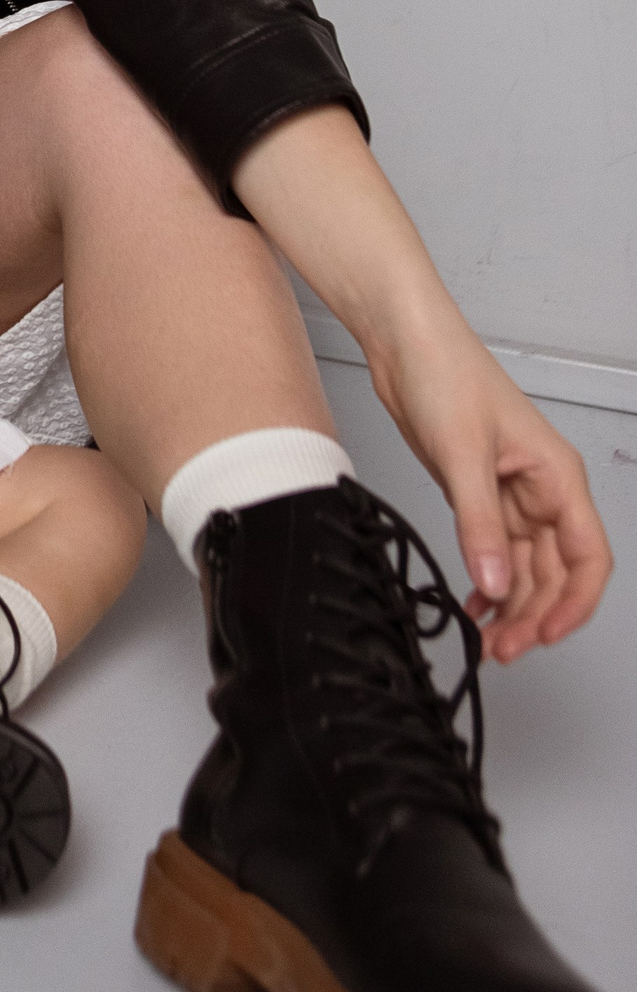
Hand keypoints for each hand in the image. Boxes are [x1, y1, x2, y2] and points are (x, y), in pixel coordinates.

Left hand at [367, 312, 612, 662]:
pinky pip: (493, 551)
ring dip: (509, 605)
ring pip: (523, 568)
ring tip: (483, 639)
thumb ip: (480, 523)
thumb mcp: (463, 453)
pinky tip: (471, 604)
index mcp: (558, 477)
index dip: (574, 603)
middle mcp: (542, 490)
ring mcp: (510, 494)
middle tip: (500, 650)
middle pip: (555, 572)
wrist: (403, 341)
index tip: (543, 634)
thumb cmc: (446, 373)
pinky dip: (486, 581)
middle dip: (533, 615)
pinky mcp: (478, 493)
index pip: (588, 557)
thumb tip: (494, 582)